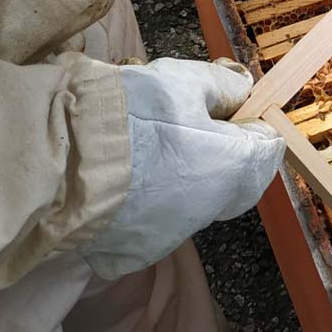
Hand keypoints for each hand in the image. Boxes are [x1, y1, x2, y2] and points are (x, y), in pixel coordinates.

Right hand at [82, 58, 284, 279]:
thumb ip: (224, 86)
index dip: (250, 121)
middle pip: (236, 178)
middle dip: (222, 149)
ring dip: (185, 172)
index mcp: (234, 168)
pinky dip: (149, 198)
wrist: (62, 162)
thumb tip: (242, 90)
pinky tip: (124, 175)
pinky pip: (155, 220)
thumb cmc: (134, 115)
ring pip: (195, 198)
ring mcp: (173, 234)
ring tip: (148, 141)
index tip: (224, 104)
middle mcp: (211, 209)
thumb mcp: (186, 81)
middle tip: (187, 119)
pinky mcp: (136, 250)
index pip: (268, 147)